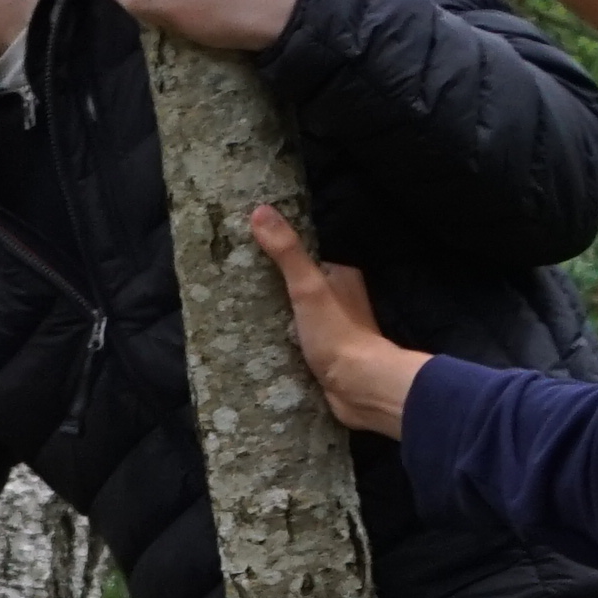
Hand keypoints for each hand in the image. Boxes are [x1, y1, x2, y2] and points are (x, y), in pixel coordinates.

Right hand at [251, 203, 429, 436]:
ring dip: (276, 320)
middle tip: (237, 290)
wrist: (360, 387)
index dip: (280, 257)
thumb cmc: (337, 332)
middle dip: (275, 291)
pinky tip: (258, 346)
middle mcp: (342, 301)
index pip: (306, 260)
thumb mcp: (308, 286)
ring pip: (299, 318)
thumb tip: (260, 210)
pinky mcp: (327, 358)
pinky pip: (299, 344)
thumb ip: (287, 252)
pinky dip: (282, 344)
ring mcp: (335, 331)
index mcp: (342, 277)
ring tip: (240, 317)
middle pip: (302, 289)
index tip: (248, 257)